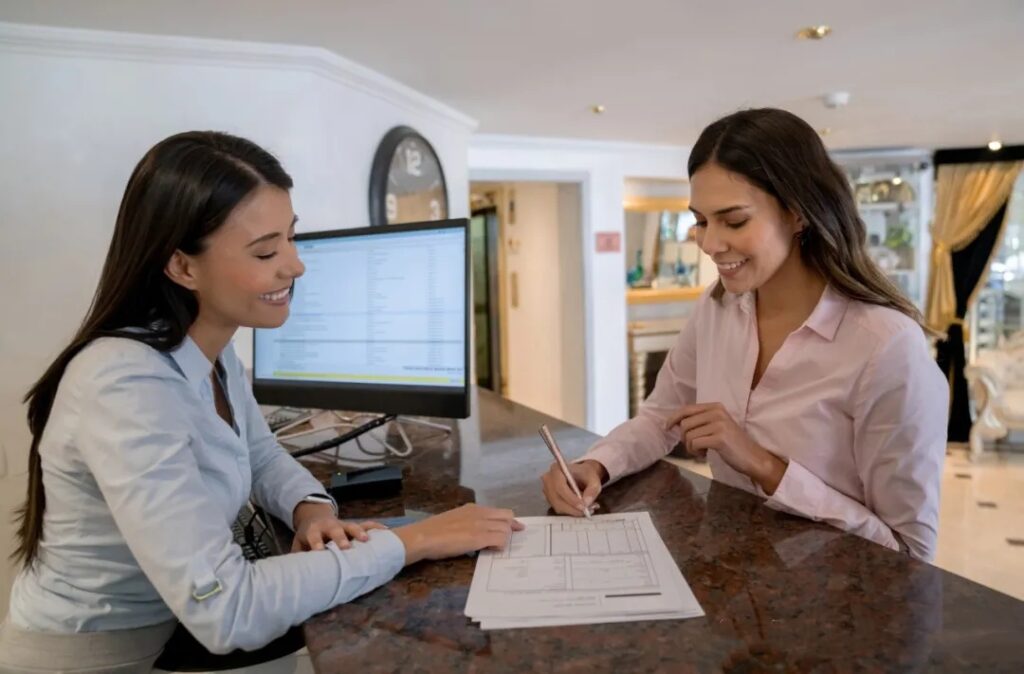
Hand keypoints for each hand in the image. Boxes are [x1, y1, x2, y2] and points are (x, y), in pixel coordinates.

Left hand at [291, 502, 387, 552]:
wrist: (316, 517)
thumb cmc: (307, 536)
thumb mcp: (298, 544)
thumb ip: (298, 557)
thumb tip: (295, 574)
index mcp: (314, 530)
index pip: (314, 536)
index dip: (317, 542)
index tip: (319, 551)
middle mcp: (330, 526)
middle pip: (335, 530)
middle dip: (341, 538)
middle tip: (346, 547)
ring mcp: (343, 525)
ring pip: (352, 526)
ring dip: (359, 532)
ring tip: (366, 539)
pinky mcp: (353, 525)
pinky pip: (366, 524)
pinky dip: (375, 527)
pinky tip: (386, 530)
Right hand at [392, 504, 523, 564]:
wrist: (423, 536)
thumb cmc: (433, 531)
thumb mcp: (454, 520)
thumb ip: (468, 522)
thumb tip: (477, 531)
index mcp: (473, 508)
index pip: (500, 512)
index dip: (509, 521)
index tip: (516, 528)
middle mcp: (479, 513)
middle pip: (507, 518)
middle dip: (510, 529)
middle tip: (508, 540)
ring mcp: (480, 524)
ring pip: (506, 529)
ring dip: (503, 539)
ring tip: (492, 547)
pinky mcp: (479, 537)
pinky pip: (500, 539)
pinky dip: (499, 545)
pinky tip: (490, 549)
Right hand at [541, 459, 606, 516]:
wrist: (582, 474)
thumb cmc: (586, 475)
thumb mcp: (594, 480)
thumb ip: (592, 491)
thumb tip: (586, 503)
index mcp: (557, 469)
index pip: (560, 486)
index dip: (571, 498)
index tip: (583, 506)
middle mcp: (548, 478)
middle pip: (556, 498)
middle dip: (572, 508)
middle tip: (586, 512)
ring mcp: (547, 489)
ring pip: (557, 506)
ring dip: (572, 511)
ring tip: (586, 510)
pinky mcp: (549, 498)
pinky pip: (558, 508)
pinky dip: (569, 511)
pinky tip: (579, 509)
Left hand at [664, 403, 785, 494]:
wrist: (753, 458)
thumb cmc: (732, 444)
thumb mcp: (716, 426)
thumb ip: (699, 421)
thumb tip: (674, 423)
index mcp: (716, 407)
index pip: (686, 409)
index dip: (673, 418)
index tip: (667, 427)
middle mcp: (717, 412)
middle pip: (684, 423)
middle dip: (684, 438)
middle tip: (694, 447)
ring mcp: (719, 424)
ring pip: (688, 435)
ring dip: (690, 447)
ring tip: (702, 451)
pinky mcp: (720, 438)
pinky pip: (695, 443)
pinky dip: (695, 452)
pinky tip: (704, 455)